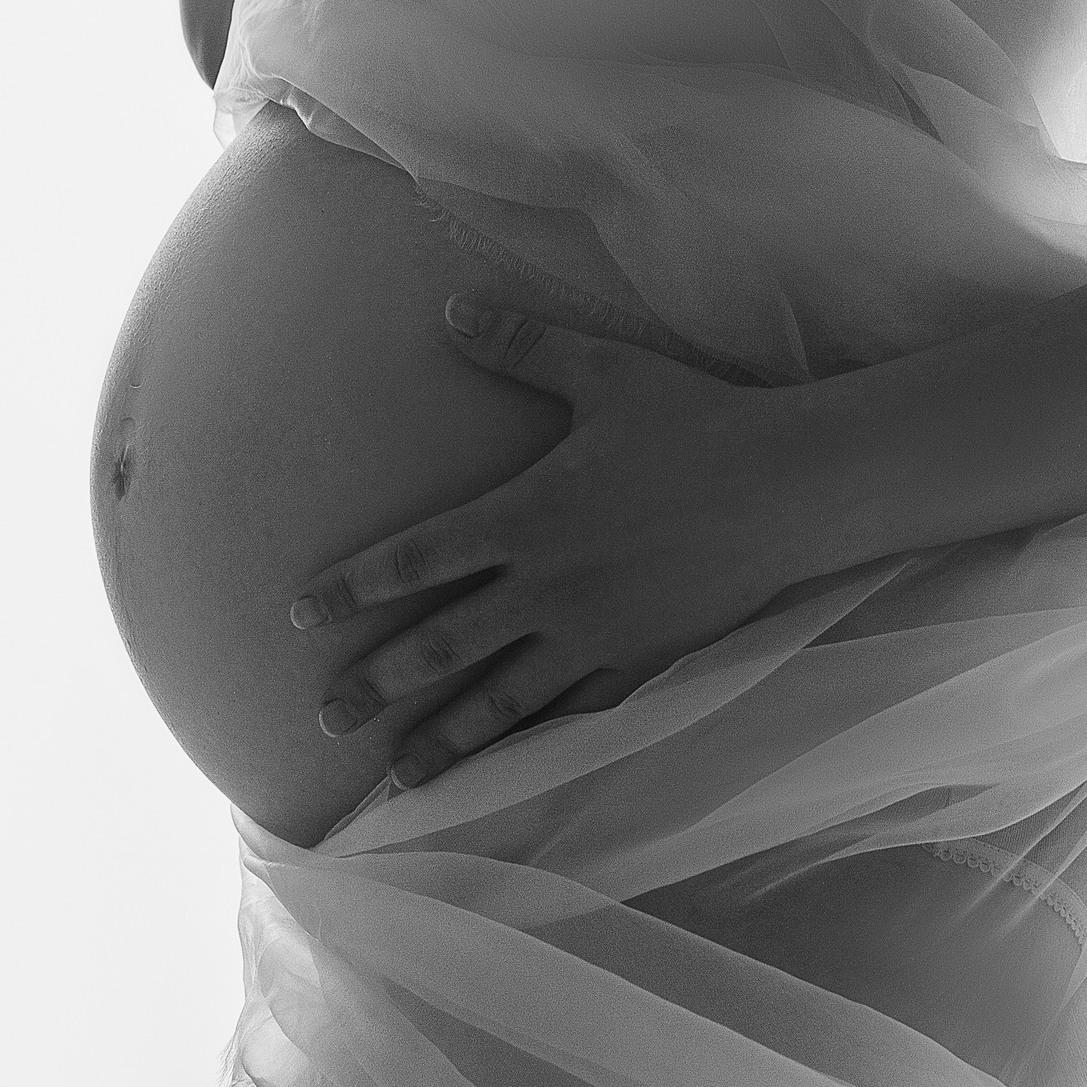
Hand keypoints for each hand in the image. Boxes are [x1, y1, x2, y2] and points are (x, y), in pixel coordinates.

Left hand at [290, 296, 793, 788]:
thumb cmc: (693, 421)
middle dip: (377, 683)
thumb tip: (449, 310)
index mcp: (524, 516)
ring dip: (442, 739)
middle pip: (441, 646)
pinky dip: (531, 748)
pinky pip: (572, 716)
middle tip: (323, 717)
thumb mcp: (603, 370)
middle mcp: (546, 587)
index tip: (301, 613)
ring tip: (397, 776)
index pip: (415, 559)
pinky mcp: (640, 662)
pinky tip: (507, 772)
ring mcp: (593, 634)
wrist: (785, 487)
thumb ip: (521, 346)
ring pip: (500, 700)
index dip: (354, 587)